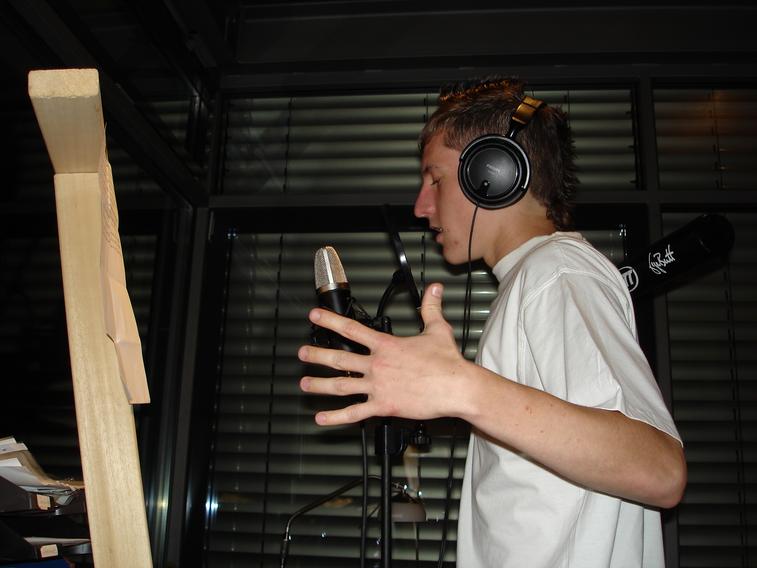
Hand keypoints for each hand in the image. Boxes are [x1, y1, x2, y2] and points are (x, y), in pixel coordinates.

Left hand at [298, 283, 470, 424]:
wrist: (456, 387)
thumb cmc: (448, 362)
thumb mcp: (437, 329)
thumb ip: (430, 307)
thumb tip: (434, 288)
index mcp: (386, 345)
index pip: (352, 329)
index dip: (330, 321)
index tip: (315, 316)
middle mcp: (377, 365)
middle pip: (340, 359)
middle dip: (317, 356)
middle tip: (302, 354)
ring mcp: (378, 386)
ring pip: (342, 386)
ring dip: (320, 385)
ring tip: (305, 384)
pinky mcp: (384, 406)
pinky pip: (355, 413)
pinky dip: (336, 417)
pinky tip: (322, 418)